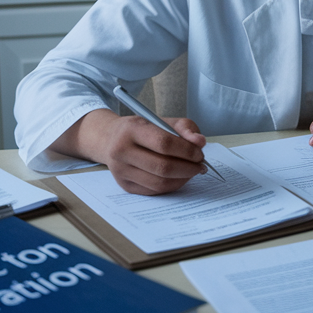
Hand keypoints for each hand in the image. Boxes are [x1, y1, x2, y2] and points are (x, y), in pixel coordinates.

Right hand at [54, 108, 207, 194]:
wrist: (111, 139)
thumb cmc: (143, 129)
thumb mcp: (164, 121)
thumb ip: (185, 128)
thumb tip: (200, 142)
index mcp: (132, 129)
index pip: (164, 143)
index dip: (187, 151)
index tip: (199, 153)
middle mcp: (121, 151)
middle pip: (162, 167)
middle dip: (188, 168)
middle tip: (200, 165)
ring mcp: (121, 171)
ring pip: (159, 182)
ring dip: (183, 179)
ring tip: (192, 171)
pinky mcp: (124, 186)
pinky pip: (154, 191)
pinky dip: (172, 186)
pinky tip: (180, 177)